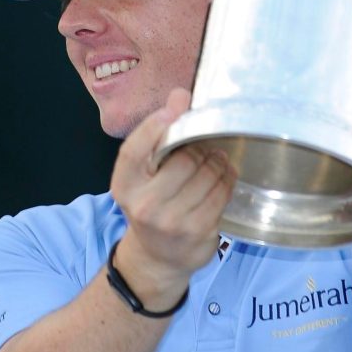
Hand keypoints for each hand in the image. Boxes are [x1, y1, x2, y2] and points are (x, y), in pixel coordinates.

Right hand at [109, 89, 236, 308]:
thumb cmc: (152, 203)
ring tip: (218, 160)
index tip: (176, 107)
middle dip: (200, 147)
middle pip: (184, 158)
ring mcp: (170, 222)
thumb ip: (158, 135)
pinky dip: (227, 179)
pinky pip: (221, 194)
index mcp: (124, 185)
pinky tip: (225, 176)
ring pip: (207, 175)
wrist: (156, 257)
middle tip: (205, 145)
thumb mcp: (144, 174)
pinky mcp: (197, 233)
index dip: (156, 125)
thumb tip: (180, 94)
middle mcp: (143, 205)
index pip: (135, 149)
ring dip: (218, 162)